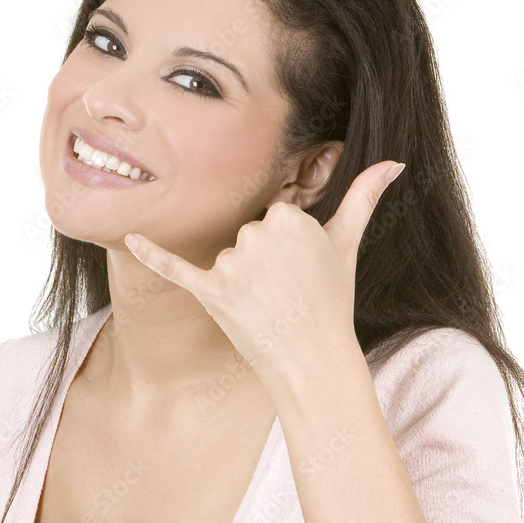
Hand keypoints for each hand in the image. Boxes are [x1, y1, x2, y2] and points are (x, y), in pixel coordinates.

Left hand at [123, 159, 405, 387]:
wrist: (312, 359)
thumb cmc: (331, 302)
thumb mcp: (347, 243)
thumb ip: (363, 197)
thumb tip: (392, 163)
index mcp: (290, 217)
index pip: (273, 215)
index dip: (284, 246)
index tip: (298, 271)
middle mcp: (259, 234)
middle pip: (247, 235)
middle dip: (261, 262)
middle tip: (285, 293)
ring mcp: (234, 264)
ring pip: (226, 257)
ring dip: (240, 281)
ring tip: (267, 307)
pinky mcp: (211, 290)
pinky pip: (174, 267)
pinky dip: (152, 254)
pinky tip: (130, 237)